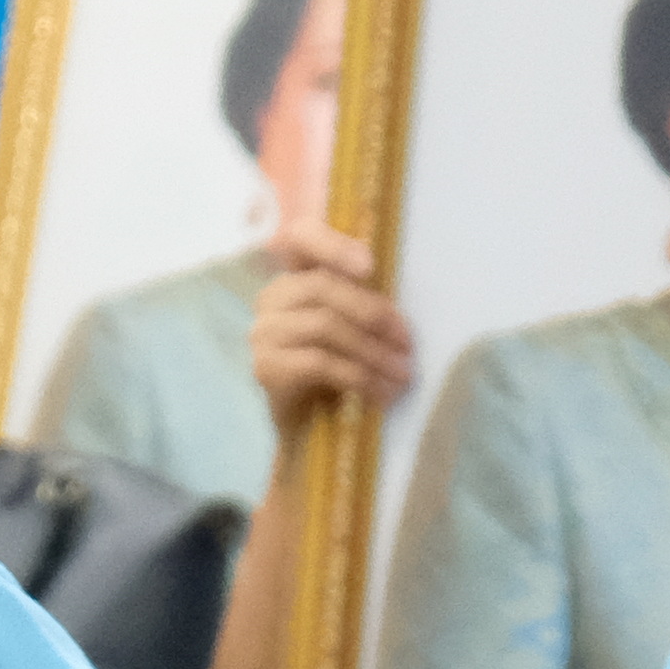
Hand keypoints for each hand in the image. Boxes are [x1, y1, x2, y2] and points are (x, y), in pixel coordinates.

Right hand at [247, 219, 411, 457]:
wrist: (305, 430)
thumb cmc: (333, 374)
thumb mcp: (351, 330)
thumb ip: (361, 303)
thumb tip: (399, 304)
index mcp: (293, 279)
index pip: (299, 237)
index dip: (333, 245)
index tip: (370, 266)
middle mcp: (270, 300)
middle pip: (322, 287)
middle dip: (373, 312)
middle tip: (406, 343)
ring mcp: (263, 334)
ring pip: (324, 326)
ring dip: (372, 352)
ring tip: (401, 374)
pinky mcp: (265, 368)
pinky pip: (318, 362)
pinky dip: (357, 377)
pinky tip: (380, 394)